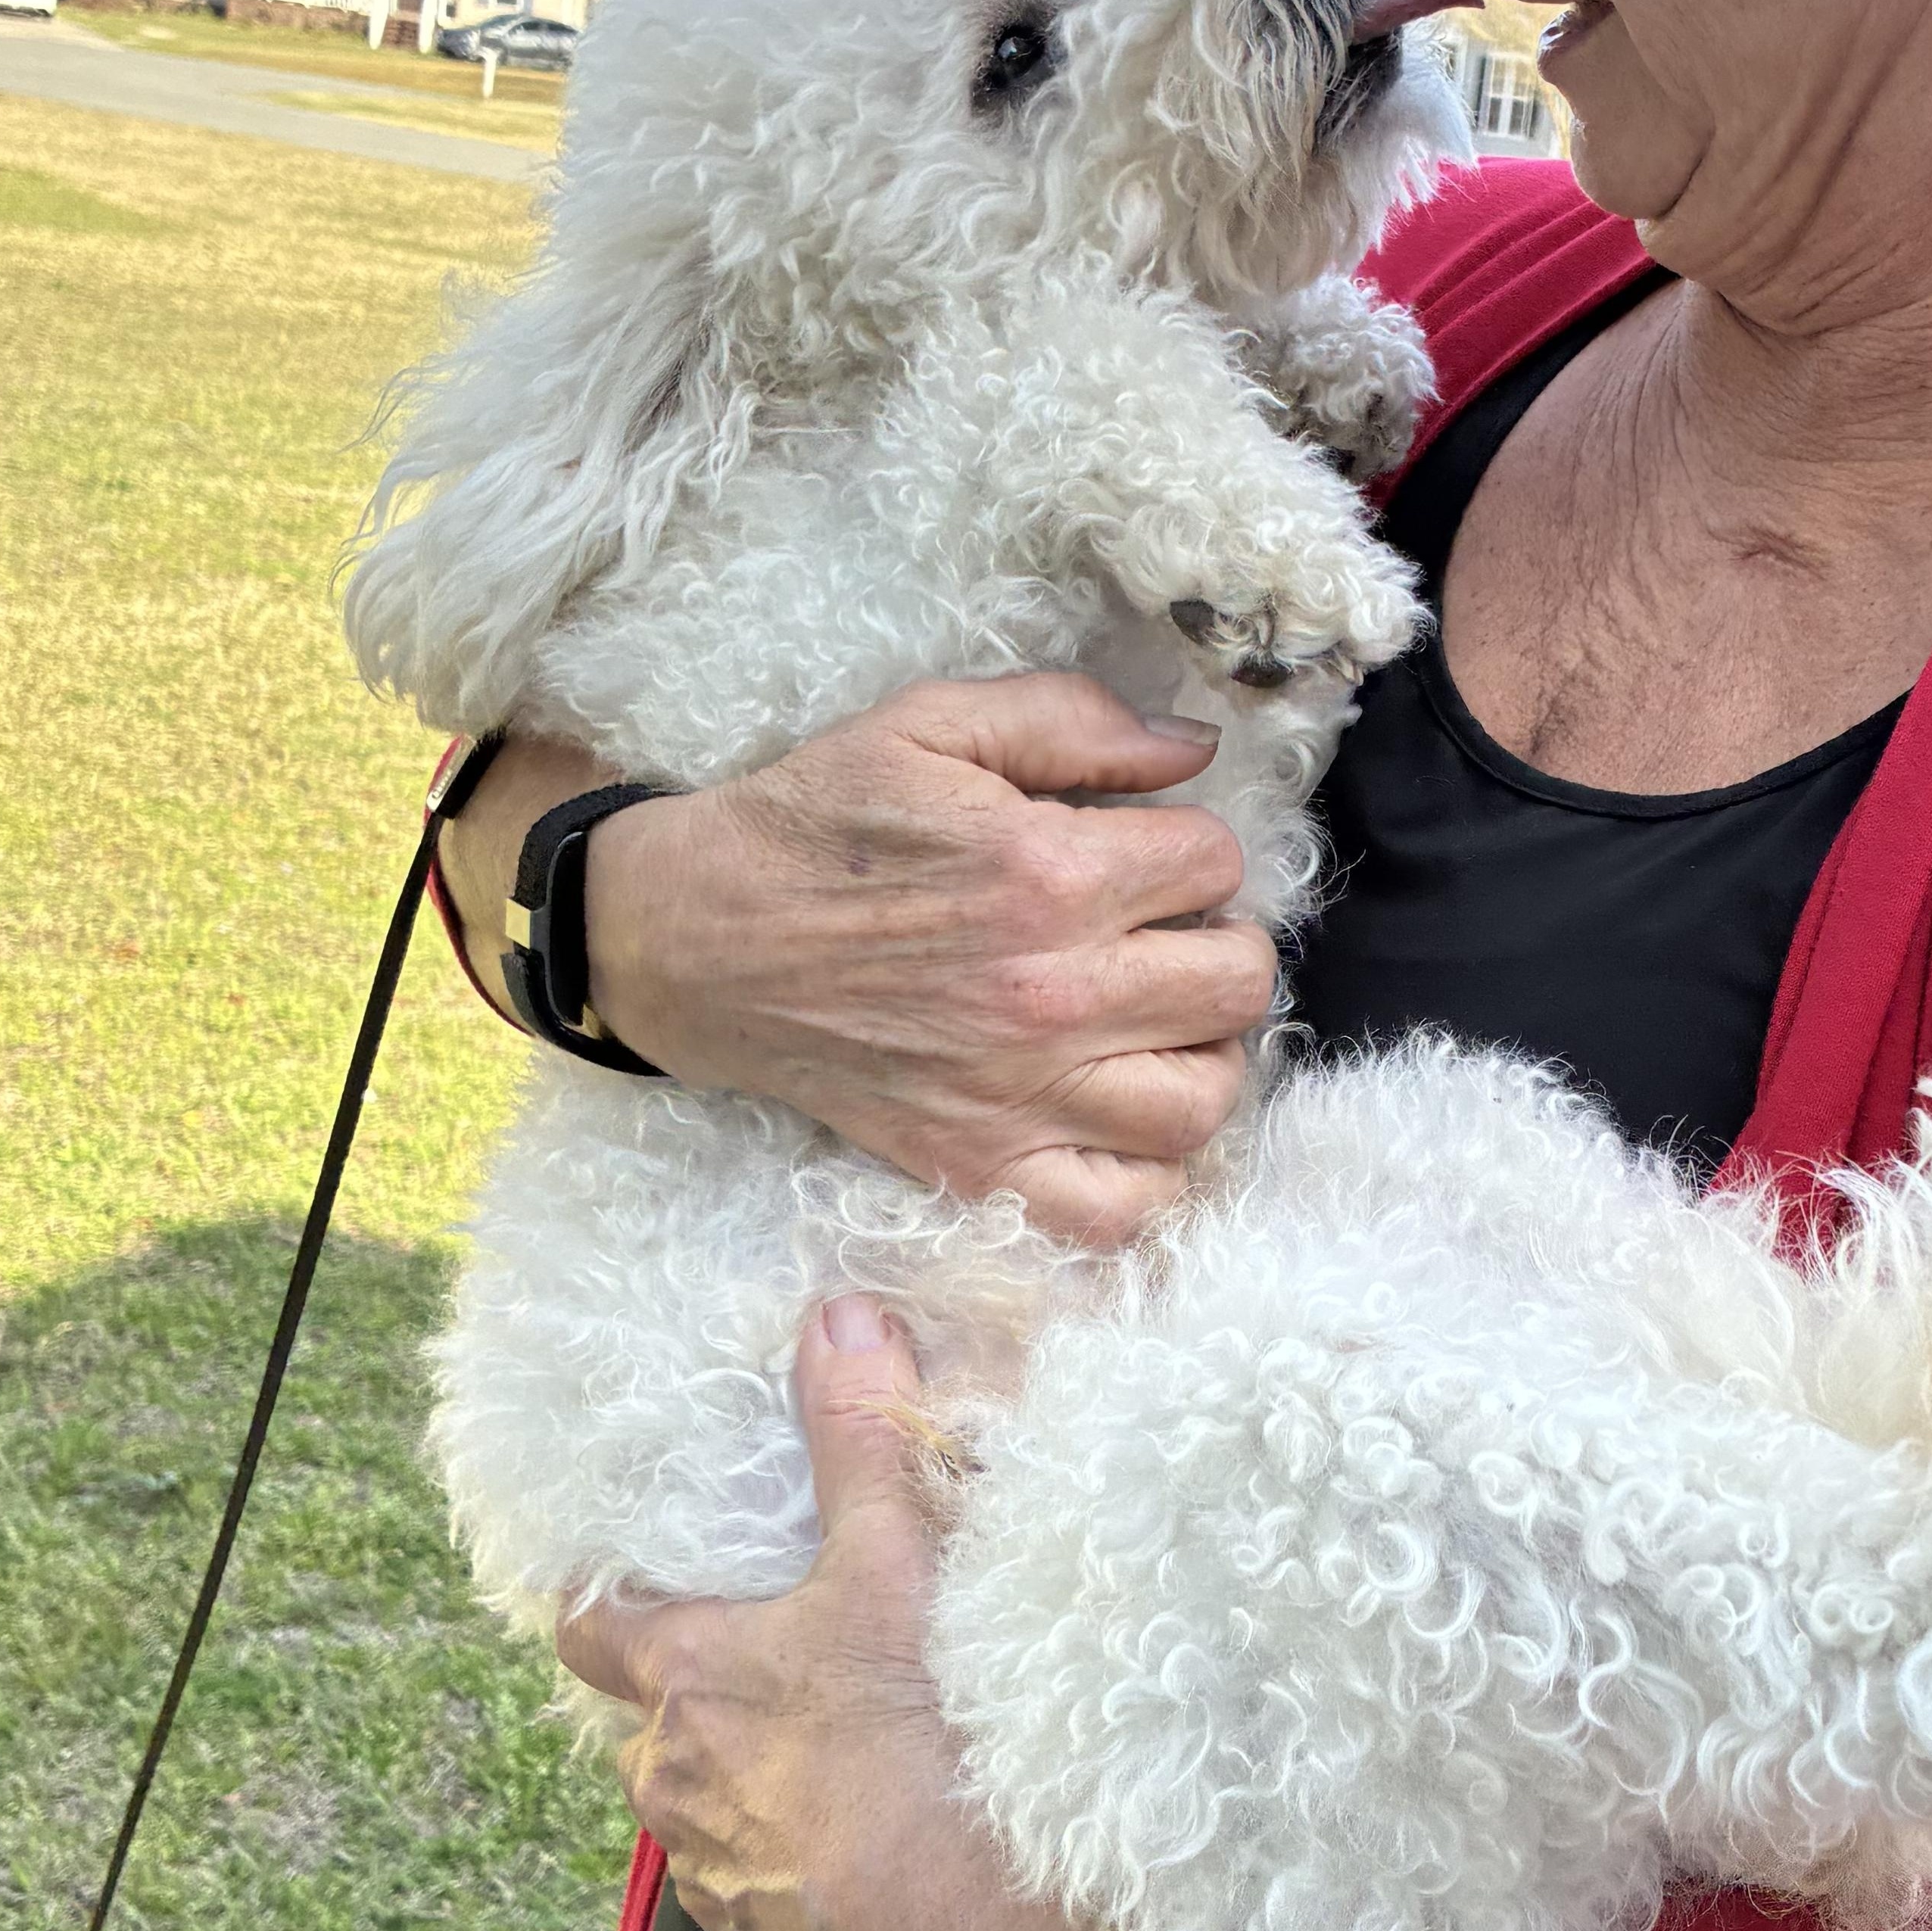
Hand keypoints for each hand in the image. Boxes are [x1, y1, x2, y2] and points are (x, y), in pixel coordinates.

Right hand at [442, 677, 1279, 1244]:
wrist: (695, 937)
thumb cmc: (815, 824)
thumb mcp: (931, 725)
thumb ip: (1073, 720)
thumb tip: (1194, 744)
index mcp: (1048, 874)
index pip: (1215, 863)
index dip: (1190, 848)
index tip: (1144, 855)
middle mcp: (1052, 995)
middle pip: (1237, 982)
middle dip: (1217, 942)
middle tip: (1162, 935)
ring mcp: (1021, 1096)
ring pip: (1203, 1100)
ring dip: (1202, 1054)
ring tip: (1157, 1022)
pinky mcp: (981, 1167)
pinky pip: (1122, 1210)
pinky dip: (1146, 1175)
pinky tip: (1121, 1116)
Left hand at [554, 1296, 1027, 1930]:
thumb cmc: (931, 1736)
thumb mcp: (900, 1559)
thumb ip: (861, 1435)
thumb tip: (836, 1314)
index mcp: (687, 1686)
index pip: (592, 1625)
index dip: (605, 1591)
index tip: (636, 1568)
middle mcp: (677, 1788)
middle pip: (659, 1715)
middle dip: (711, 1679)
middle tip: (790, 1637)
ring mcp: (721, 1880)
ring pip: (710, 1801)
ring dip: (757, 1766)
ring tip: (850, 1736)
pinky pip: (763, 1878)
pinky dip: (802, 1845)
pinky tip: (881, 1824)